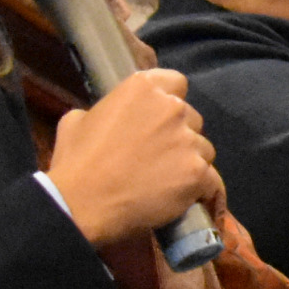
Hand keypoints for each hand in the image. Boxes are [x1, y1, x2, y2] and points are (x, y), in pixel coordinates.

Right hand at [48, 69, 221, 245]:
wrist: (81, 205)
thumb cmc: (76, 163)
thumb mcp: (76, 120)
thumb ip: (103, 110)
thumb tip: (109, 117)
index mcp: (143, 88)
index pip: (177, 83)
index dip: (170, 101)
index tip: (159, 119)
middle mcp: (172, 108)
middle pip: (192, 118)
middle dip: (180, 134)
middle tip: (159, 156)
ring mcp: (188, 141)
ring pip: (204, 149)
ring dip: (190, 162)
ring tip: (168, 181)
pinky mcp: (198, 172)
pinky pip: (211, 180)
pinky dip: (201, 189)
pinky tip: (185, 198)